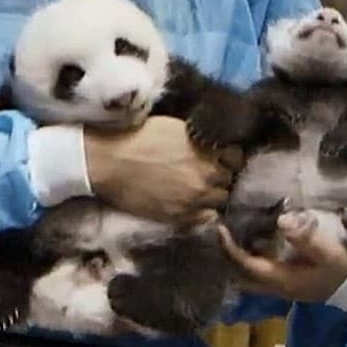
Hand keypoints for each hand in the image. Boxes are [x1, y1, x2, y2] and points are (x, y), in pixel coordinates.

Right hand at [85, 115, 238, 226]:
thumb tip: (213, 145)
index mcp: (206, 150)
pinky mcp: (180, 216)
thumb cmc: (138, 138)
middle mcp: (206, 176)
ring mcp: (195, 199)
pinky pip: (206, 219)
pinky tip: (192, 205)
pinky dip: (203, 212)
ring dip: (213, 195)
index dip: (227, 157)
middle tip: (207, 174)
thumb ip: (199, 139)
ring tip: (199, 191)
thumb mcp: (175, 127)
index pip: (236, 156)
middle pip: (229, 180)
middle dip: (221, 176)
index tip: (219, 158)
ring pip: (220, 200)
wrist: (110, 162)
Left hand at [217, 213, 346, 304]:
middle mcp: (276, 286)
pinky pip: (261, 270)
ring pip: (250, 274)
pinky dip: (252, 256)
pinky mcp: (289, 281)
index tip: (220, 227)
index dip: (230, 248)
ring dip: (239, 256)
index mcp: (281, 280)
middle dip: (228, 255)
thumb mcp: (329, 251)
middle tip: (222, 229)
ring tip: (235, 230)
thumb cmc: (344, 267)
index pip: (246, 265)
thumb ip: (305, 237)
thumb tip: (281, 221)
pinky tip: (255, 238)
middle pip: (242, 275)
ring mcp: (282, 286)